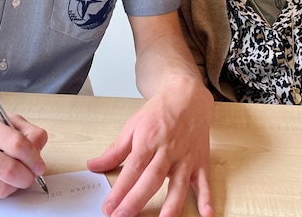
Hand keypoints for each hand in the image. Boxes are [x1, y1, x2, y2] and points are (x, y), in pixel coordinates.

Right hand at [0, 108, 47, 198]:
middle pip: (10, 171)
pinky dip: (2, 188)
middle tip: (32, 173)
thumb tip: (39, 154)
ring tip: (15, 174)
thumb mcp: (4, 118)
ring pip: (3, 188)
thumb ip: (28, 132)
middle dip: (28, 176)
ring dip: (16, 184)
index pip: (17, 145)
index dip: (33, 157)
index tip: (39, 164)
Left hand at [86, 78, 213, 216]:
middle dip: (137, 201)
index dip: (120, 190)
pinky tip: (207, 214)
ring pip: (178, 184)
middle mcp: (167, 151)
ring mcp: (185, 157)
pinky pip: (204, 182)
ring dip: (172, 205)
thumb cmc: (160, 112)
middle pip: (151, 179)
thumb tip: (94, 166)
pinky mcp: (200, 162)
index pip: (132, 169)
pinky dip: (207, 198)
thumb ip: (114, 151)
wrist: (187, 96)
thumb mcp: (132, 126)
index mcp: (148, 141)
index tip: (109, 207)